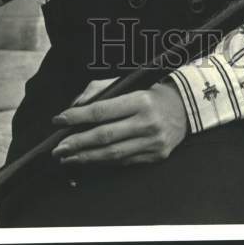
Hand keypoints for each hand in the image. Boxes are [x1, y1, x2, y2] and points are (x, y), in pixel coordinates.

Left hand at [51, 78, 187, 168]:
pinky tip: (89, 159)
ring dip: (86, 157)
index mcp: (140, 100)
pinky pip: (123, 162)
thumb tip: (76, 106)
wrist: (185, 107)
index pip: (102, 110)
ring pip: (112, 154)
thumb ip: (100, 90)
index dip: (78, 116)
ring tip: (68, 157)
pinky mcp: (155, 156)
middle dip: (77, 143)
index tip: (59, 120)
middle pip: (104, 136)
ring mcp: (152, 143)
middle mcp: (147, 123)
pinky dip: (103, 162)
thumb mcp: (128, 83)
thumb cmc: (151, 92)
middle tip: (58, 148)